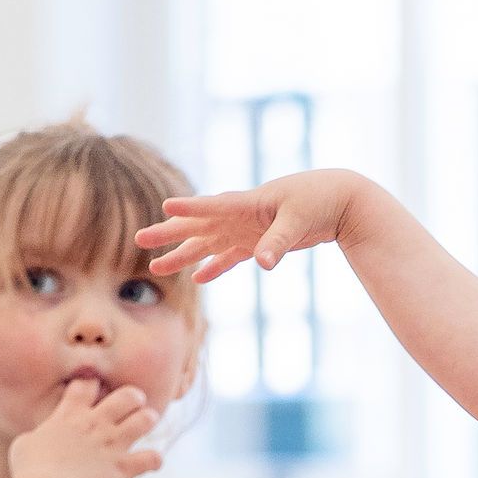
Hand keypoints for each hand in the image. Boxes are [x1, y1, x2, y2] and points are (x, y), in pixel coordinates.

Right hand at [6, 378, 162, 477]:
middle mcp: (95, 424)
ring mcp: (112, 444)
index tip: (95, 390)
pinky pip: (151, 458)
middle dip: (133, 396)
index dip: (93, 383)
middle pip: (125, 396)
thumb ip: (35, 437)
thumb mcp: (23, 446)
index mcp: (69, 415)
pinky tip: (153, 462)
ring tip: (148, 421)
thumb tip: (36, 440)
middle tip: (134, 402)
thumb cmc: (30, 472)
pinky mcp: (124, 467)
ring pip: (144, 419)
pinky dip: (155, 460)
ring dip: (148, 419)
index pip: (86, 384)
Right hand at [141, 171, 365, 286]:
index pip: (213, 206)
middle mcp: (240, 216)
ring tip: (155, 267)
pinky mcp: (257, 241)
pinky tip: (198, 278)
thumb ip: (278, 242)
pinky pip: (229, 256)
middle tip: (140, 239)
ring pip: (207, 243)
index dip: (191, 208)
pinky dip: (214, 266)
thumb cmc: (318, 201)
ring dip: (183, 255)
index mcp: (248, 203)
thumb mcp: (299, 220)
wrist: (338, 199)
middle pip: (198, 225)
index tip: (166, 207)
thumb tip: (262, 264)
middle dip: (170, 233)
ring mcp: (246, 229)